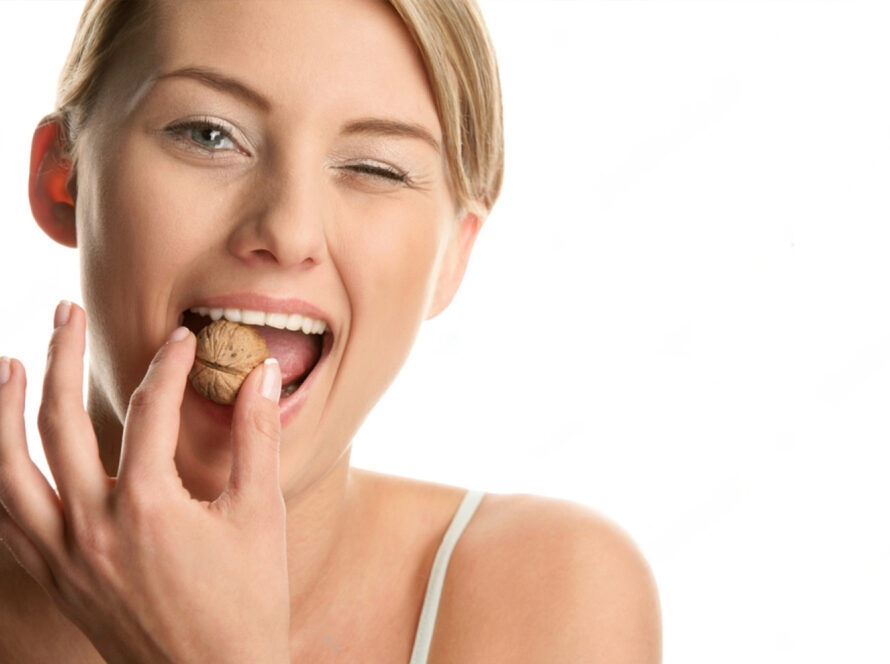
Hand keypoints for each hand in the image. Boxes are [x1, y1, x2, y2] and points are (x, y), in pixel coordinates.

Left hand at [0, 302, 290, 662]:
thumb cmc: (246, 603)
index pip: (149, 411)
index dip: (168, 365)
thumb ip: (256, 439)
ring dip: (2, 413)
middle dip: (61, 357)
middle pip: (58, 423)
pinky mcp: (57, 578)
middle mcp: (92, 527)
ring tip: (8, 366)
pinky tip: (2, 450)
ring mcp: (65, 556)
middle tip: (67, 312)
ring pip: (7, 471)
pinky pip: (7, 520)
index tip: (182, 339)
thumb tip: (261, 377)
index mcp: (147, 507)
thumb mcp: (259, 516)